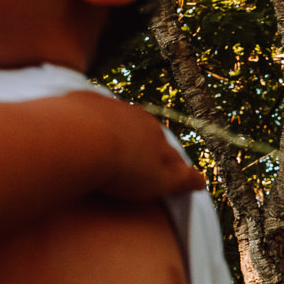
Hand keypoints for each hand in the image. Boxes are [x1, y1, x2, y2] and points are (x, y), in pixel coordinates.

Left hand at [59, 93, 204, 199]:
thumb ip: (183, 180)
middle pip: (144, 133)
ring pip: (119, 120)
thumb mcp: (160, 181)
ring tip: (103, 150)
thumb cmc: (123, 166)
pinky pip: (91, 111)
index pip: (168, 152)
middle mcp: (138, 117)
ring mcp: (111, 107)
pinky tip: (80, 134)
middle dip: (141, 145)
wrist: (81, 138)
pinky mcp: (84, 101)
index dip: (167, 165)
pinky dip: (89, 122)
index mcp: (158, 136)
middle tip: (132, 163)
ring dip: (115, 132)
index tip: (163, 176)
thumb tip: (203, 182)